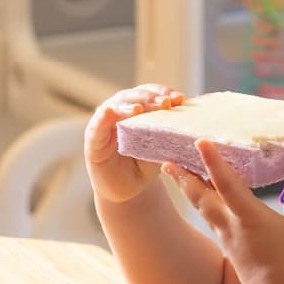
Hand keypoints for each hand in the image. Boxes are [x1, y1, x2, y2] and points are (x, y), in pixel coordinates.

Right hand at [84, 84, 184, 203]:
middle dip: (151, 98)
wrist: (128, 190)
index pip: (152, 94)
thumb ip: (169, 134)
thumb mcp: (161, 148)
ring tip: (139, 108)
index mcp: (140, 109)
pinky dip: (103, 118)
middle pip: (135, 96)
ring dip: (128, 105)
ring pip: (116, 106)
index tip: (180, 98)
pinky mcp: (93, 140)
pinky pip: (97, 127)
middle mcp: (122, 111)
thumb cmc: (145, 165)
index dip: (165, 93)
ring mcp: (106, 123)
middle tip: (165, 103)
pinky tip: (109, 113)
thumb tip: (190, 123)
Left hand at [164, 140, 283, 283]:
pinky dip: (205, 206)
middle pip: (201, 197)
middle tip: (167, 163)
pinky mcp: (230, 250)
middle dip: (183, 178)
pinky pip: (212, 221)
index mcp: (248, 216)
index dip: (213, 160)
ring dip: (189, 191)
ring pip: (203, 209)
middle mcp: (232, 226)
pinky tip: (208, 203)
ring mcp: (228, 239)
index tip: (200, 142)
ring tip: (178, 177)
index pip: (226, 182)